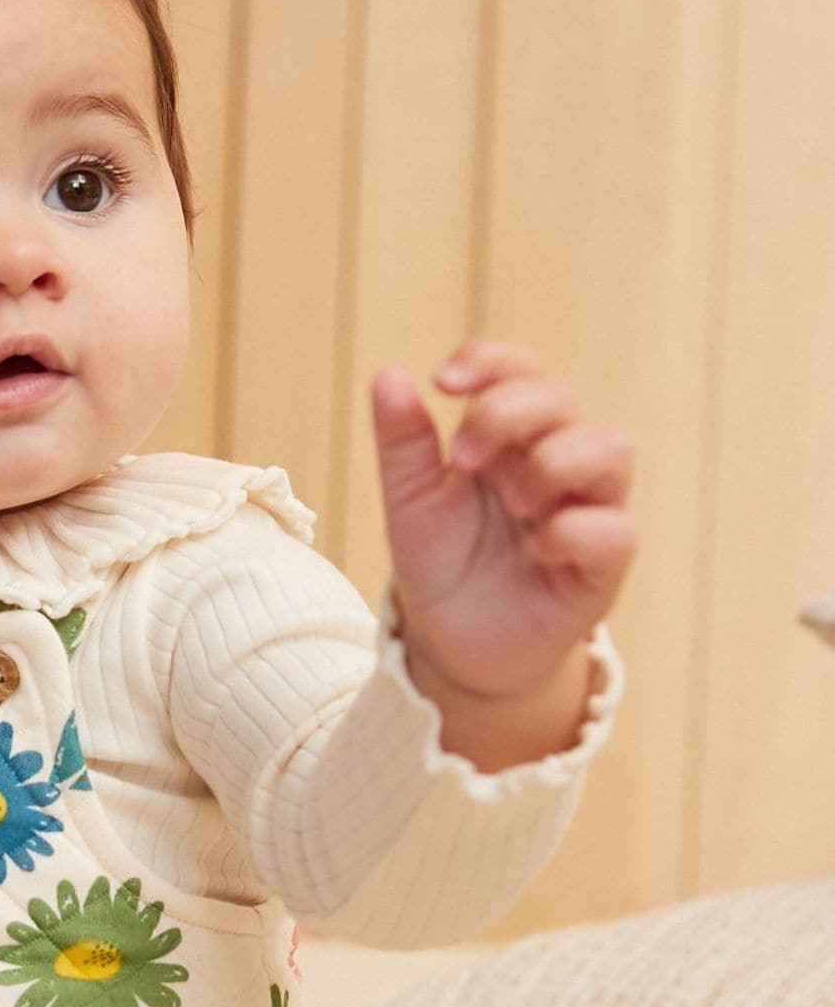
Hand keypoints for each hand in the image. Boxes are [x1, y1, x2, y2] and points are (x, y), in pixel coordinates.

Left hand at [370, 338, 634, 706]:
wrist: (454, 644)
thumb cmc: (442, 562)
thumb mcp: (410, 500)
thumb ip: (403, 441)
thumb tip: (389, 375)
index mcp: (509, 437)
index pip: (520, 370)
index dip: (491, 361)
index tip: (445, 382)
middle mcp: (555, 461)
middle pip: (561, 398)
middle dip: (507, 414)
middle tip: (465, 459)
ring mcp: (585, 509)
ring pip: (611, 446)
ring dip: (554, 460)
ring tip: (511, 500)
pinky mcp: (603, 566)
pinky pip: (616, 529)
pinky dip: (575, 529)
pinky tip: (538, 546)